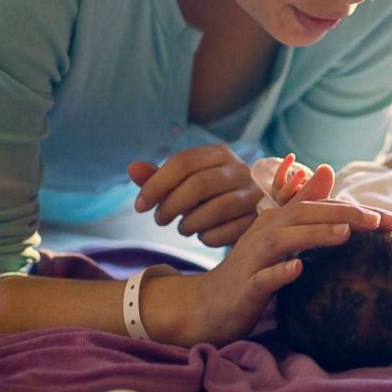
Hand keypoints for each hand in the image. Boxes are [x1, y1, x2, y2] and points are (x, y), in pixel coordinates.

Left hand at [127, 145, 261, 247]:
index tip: (140, 206)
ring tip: (182, 228)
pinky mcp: (259, 219)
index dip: (156, 184)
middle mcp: (240, 169)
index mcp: (219, 153)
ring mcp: (253, 194)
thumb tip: (132, 169)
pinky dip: (207, 238)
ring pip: (216, 209)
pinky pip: (226, 232)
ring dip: (189, 224)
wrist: (251, 211)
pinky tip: (203, 235)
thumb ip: (158, 177)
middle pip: (199, 185)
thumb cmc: (210, 195)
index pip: (183, 162)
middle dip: (171, 206)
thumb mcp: (185, 183)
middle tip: (159, 220)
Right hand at [191, 194, 391, 344]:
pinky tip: (297, 270)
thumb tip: (326, 172)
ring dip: (314, 235)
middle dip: (345, 215)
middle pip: (305, 215)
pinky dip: (279, 273)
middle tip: (380, 220)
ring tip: (345, 233)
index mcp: (279, 221)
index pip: (322, 209)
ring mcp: (253, 260)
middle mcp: (266, 233)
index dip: (358, 211)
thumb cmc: (253, 271)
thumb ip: (304, 208)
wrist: (210, 305)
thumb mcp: (281, 239)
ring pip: (284, 241)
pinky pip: (262, 278)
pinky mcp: (245, 288)